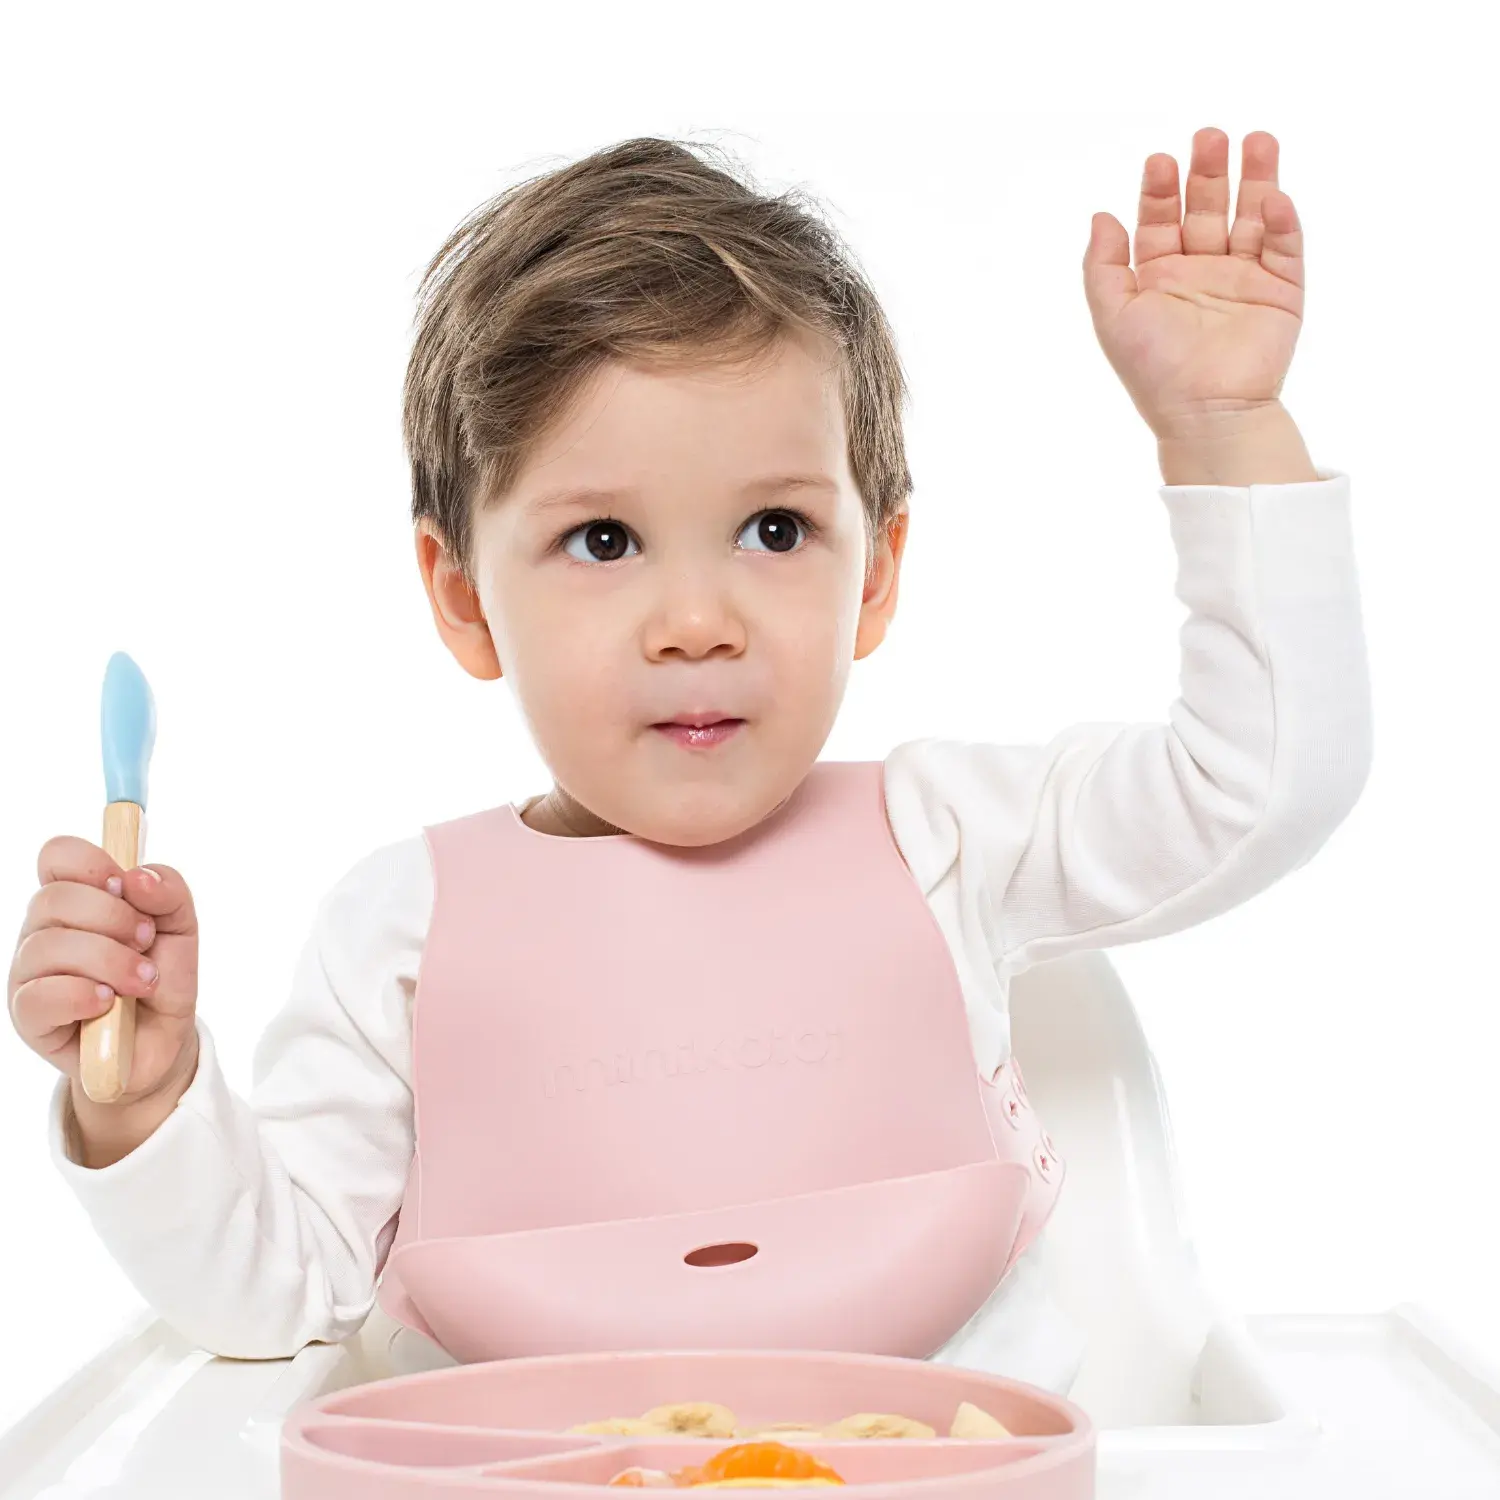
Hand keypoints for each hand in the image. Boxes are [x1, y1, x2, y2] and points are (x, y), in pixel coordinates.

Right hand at [8, 837, 199, 1112]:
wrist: (161, 1043)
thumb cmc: (161, 978)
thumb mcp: (181, 928)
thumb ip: (168, 891)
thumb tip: (136, 877)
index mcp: (75, 900)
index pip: (57, 856)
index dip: (92, 863)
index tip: (126, 888)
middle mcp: (44, 930)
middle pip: (54, 898)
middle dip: (113, 917)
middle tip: (146, 941)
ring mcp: (30, 973)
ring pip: (48, 946)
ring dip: (110, 961)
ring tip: (142, 982)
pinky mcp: (28, 1017)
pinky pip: (40, 995)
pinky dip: (82, 995)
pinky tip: (108, 1004)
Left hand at [1083, 127, 1303, 439]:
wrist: (1205, 411)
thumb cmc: (1153, 369)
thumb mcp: (1112, 313)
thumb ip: (1102, 264)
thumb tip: (1101, 215)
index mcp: (1161, 276)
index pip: (1161, 218)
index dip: (1160, 189)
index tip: (1160, 161)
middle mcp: (1203, 271)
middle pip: (1208, 207)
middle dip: (1208, 172)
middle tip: (1209, 137)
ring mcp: (1245, 278)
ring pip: (1252, 216)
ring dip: (1256, 178)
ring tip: (1256, 139)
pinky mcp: (1283, 291)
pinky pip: (1285, 247)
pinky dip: (1282, 221)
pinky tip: (1273, 197)